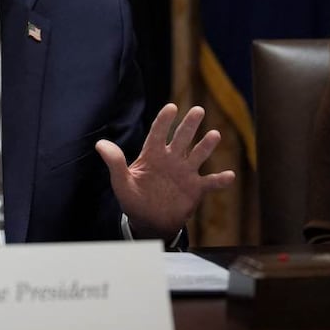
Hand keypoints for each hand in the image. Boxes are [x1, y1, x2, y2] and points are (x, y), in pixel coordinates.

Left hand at [95, 104, 234, 239]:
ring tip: (214, 134)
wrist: (149, 222)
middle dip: (189, 125)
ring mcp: (185, 173)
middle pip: (182, 138)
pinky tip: (229, 176)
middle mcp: (171, 160)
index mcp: (152, 155)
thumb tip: (100, 144)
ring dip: (206, 146)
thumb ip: (115, 162)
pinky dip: (220, 180)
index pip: (158, 133)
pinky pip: (210, 182)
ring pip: (198, 155)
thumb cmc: (133, 200)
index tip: (171, 107)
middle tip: (198, 110)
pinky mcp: (195, 189)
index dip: (164, 121)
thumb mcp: (121, 182)